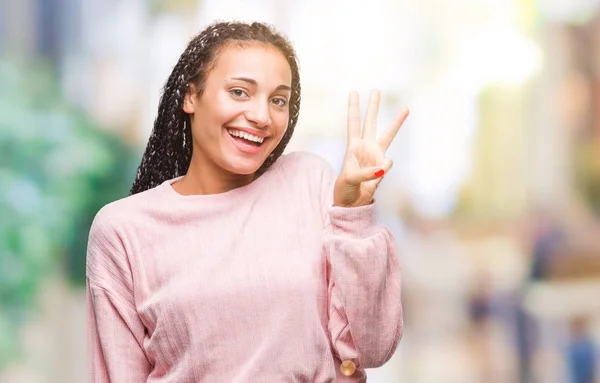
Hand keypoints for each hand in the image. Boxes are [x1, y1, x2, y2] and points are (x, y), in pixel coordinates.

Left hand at [333, 90, 408, 206]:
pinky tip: (377, 174)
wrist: (352, 203)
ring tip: (406, 108)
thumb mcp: (349, 179)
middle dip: (373, 107)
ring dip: (396, 122)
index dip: (353, 108)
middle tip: (376, 90)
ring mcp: (375, 156)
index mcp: (352, 147)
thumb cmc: (344, 189)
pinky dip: (384, 169)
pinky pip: (388, 164)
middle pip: (370, 122)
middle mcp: (365, 148)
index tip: (353, 92)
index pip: (353, 123)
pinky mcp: (383, 167)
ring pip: (388, 135)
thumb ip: (365, 173)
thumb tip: (383, 167)